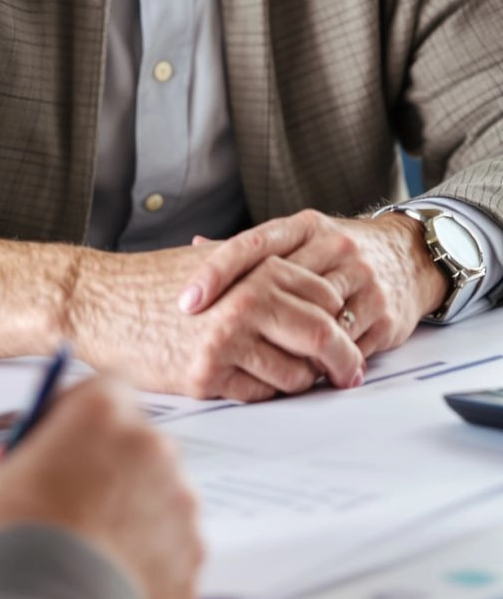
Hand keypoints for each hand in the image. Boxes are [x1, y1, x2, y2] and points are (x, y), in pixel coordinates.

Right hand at [0, 376, 203, 598]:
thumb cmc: (1, 546)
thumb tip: (7, 480)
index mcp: (102, 414)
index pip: (107, 386)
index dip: (79, 411)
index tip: (56, 437)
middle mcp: (153, 450)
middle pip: (135, 445)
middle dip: (106, 467)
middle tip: (65, 502)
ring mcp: (180, 508)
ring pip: (155, 501)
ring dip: (127, 518)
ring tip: (82, 557)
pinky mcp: (191, 562)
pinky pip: (167, 553)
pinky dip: (143, 566)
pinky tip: (103, 587)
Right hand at [68, 243, 364, 402]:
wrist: (97, 301)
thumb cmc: (151, 283)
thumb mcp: (215, 263)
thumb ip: (263, 272)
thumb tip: (318, 298)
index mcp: (256, 270)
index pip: (325, 300)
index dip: (340, 322)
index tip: (345, 340)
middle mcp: (247, 302)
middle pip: (322, 337)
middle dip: (343, 360)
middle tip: (348, 375)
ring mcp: (227, 340)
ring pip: (294, 374)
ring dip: (297, 381)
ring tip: (282, 376)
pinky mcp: (205, 375)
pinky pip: (258, 395)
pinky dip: (260, 392)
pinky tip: (243, 379)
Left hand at [179, 210, 447, 360]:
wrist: (411, 257)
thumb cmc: (340, 254)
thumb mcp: (301, 238)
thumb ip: (253, 250)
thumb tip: (193, 244)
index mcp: (307, 226)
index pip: (254, 245)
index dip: (216, 273)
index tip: (187, 300)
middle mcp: (337, 247)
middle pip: (279, 285)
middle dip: (241, 317)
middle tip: (207, 342)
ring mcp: (364, 280)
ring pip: (312, 320)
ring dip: (280, 346)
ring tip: (243, 363)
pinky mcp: (385, 314)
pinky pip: (342, 345)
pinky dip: (317, 362)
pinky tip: (294, 372)